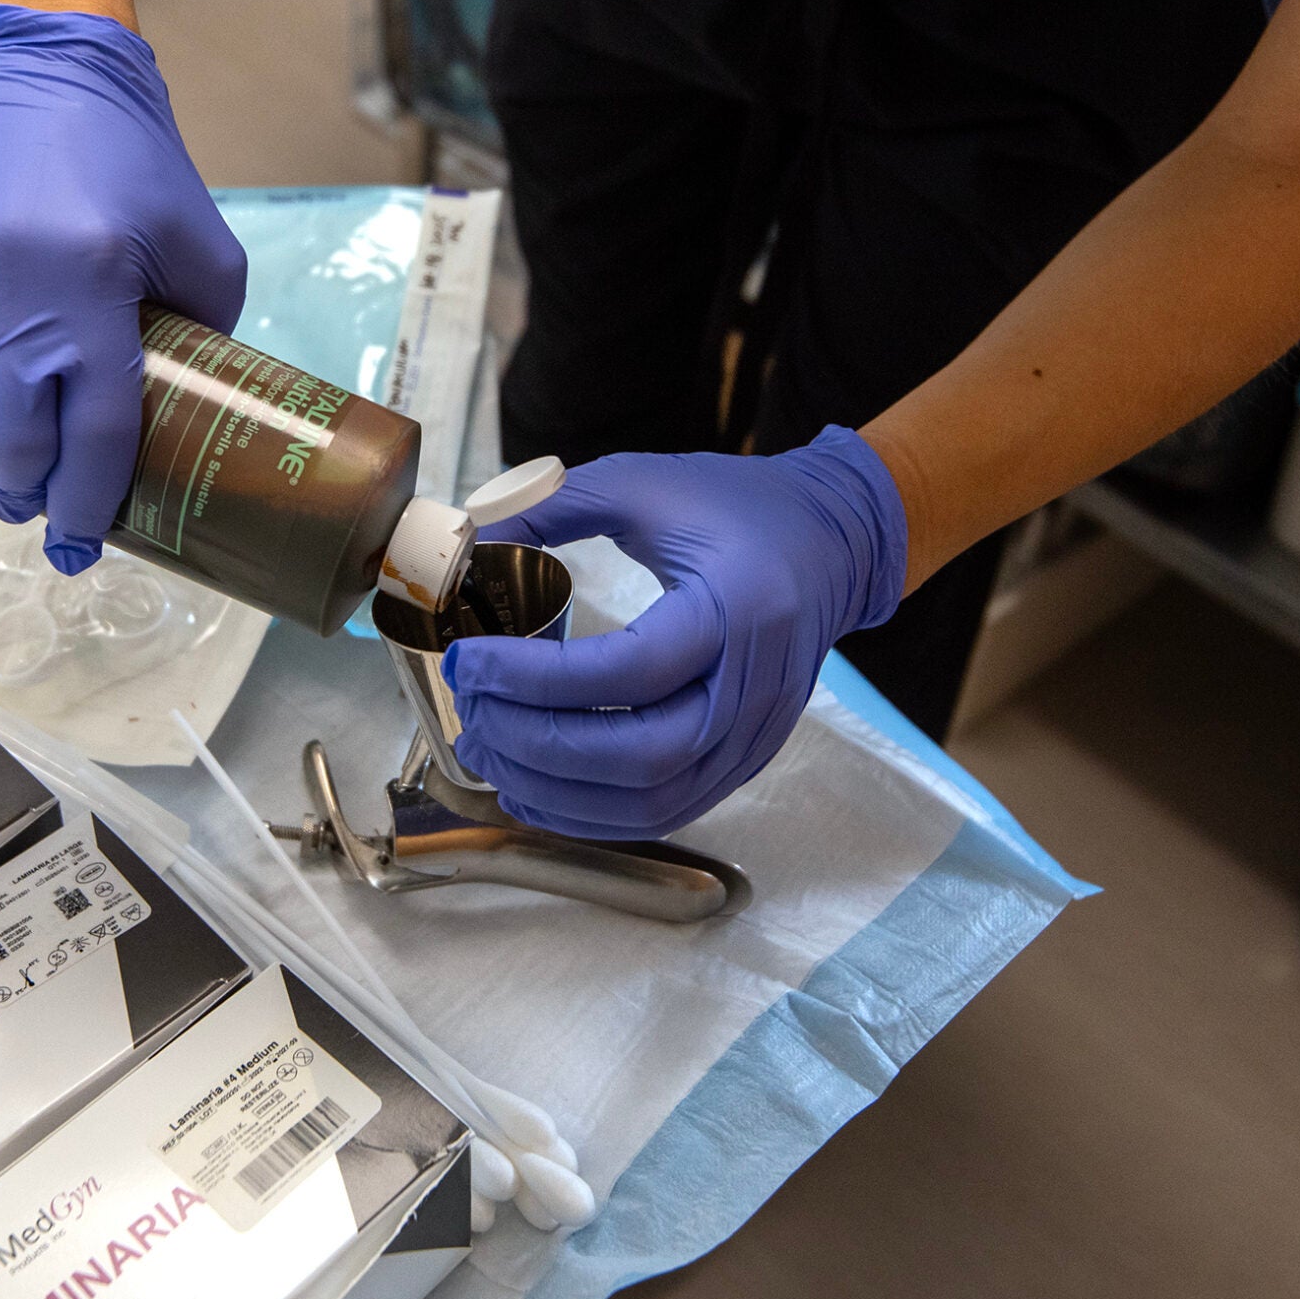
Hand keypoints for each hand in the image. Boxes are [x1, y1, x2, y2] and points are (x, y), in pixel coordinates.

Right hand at [0, 3, 246, 573]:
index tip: (78, 541)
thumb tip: (202, 405)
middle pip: (9, 443)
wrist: (35, 61)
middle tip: (22, 500)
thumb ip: (210, 318)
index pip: (92, 441)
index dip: (86, 506)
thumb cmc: (120, 152)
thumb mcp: (193, 233)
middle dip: (18, 493)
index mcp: (94, 296)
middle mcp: (11, 296)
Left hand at [438, 426, 907, 839]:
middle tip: (472, 711)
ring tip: (487, 751)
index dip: (536, 677)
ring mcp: (755, 736)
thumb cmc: (740, 508)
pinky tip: (530, 789)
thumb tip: (465, 544)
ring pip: (650, 800)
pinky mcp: (742, 763)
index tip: (470, 659)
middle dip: (536, 744)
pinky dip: (588, 814)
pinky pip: (664, 812)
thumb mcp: (645, 483)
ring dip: (553, 790)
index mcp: (742, 606)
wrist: (834, 541)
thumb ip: (552, 506)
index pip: (632, 668)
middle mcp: (757, 686)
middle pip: (640, 754)